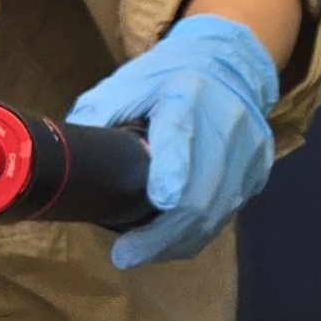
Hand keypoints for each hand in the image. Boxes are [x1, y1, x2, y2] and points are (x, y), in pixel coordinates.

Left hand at [67, 14, 279, 268]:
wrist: (230, 63)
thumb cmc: (168, 76)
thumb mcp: (127, 82)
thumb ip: (97, 115)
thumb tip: (63, 155)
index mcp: (187, 96)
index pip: (183, 137)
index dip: (173, 173)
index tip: (157, 202)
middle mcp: (225, 124)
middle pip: (201, 194)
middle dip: (163, 235)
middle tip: (125, 256)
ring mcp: (248, 151)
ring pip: (217, 213)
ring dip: (179, 241)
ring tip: (144, 253)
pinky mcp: (258, 170)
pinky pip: (228, 212)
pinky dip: (199, 231)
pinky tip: (173, 239)